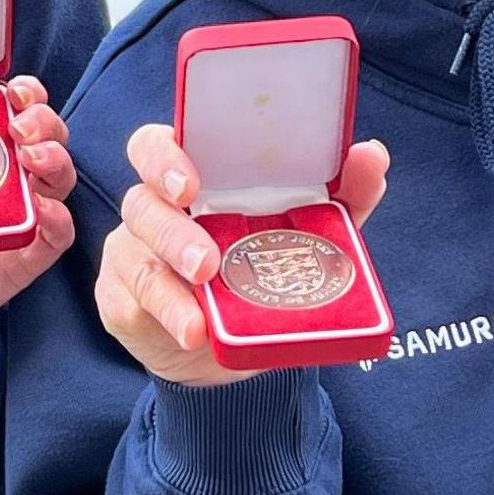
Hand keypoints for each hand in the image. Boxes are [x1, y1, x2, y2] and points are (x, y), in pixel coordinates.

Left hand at [0, 77, 80, 374]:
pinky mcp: (13, 267)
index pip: (8, 114)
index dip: (24, 95)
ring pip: (57, 184)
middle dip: (46, 123)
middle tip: (21, 126)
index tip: (14, 89)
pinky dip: (58, 221)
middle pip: (43, 142)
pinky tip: (44, 209)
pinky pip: (51, 241)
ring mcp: (8, 225)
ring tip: (35, 157)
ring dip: (57, 162)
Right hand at [92, 122, 389, 386]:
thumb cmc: (265, 268)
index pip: (156, 146)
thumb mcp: (310, 232)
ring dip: (170, 284)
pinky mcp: (122, 299)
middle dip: (171, 230)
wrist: (238, 347)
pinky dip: (165, 316)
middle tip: (208, 262)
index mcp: (192, 177)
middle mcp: (155, 208)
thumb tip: (371, 154)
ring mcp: (134, 253)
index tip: (190, 182)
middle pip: (142, 201)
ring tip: (202, 313)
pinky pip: (131, 302)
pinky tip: (192, 332)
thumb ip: (342, 193)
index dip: (163, 156)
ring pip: (136, 256)